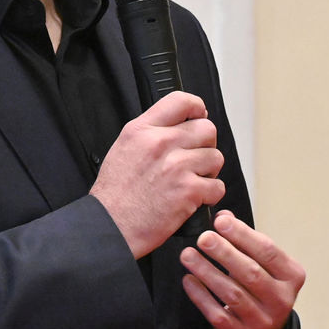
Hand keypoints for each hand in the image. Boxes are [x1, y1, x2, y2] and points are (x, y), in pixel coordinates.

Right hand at [90, 92, 225, 258]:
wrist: (111, 226)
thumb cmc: (115, 195)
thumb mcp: (123, 149)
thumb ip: (150, 133)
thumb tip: (177, 126)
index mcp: (142, 130)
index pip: (181, 101)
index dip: (197, 109)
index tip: (199, 117)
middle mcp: (161, 144)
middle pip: (207, 129)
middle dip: (205, 145)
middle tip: (194, 159)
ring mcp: (176, 167)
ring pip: (216, 157)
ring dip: (209, 171)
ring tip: (192, 181)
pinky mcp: (188, 191)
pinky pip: (217, 186)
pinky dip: (210, 195)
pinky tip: (194, 199)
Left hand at [181, 210, 305, 328]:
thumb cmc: (260, 290)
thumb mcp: (262, 265)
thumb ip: (244, 240)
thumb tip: (223, 216)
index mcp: (292, 276)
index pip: (268, 251)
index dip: (243, 235)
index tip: (220, 221)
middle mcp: (281, 300)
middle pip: (251, 272)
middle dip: (224, 252)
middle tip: (203, 238)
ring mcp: (262, 321)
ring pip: (232, 294)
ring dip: (207, 272)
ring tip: (188, 255)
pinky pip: (217, 314)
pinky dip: (201, 296)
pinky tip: (189, 279)